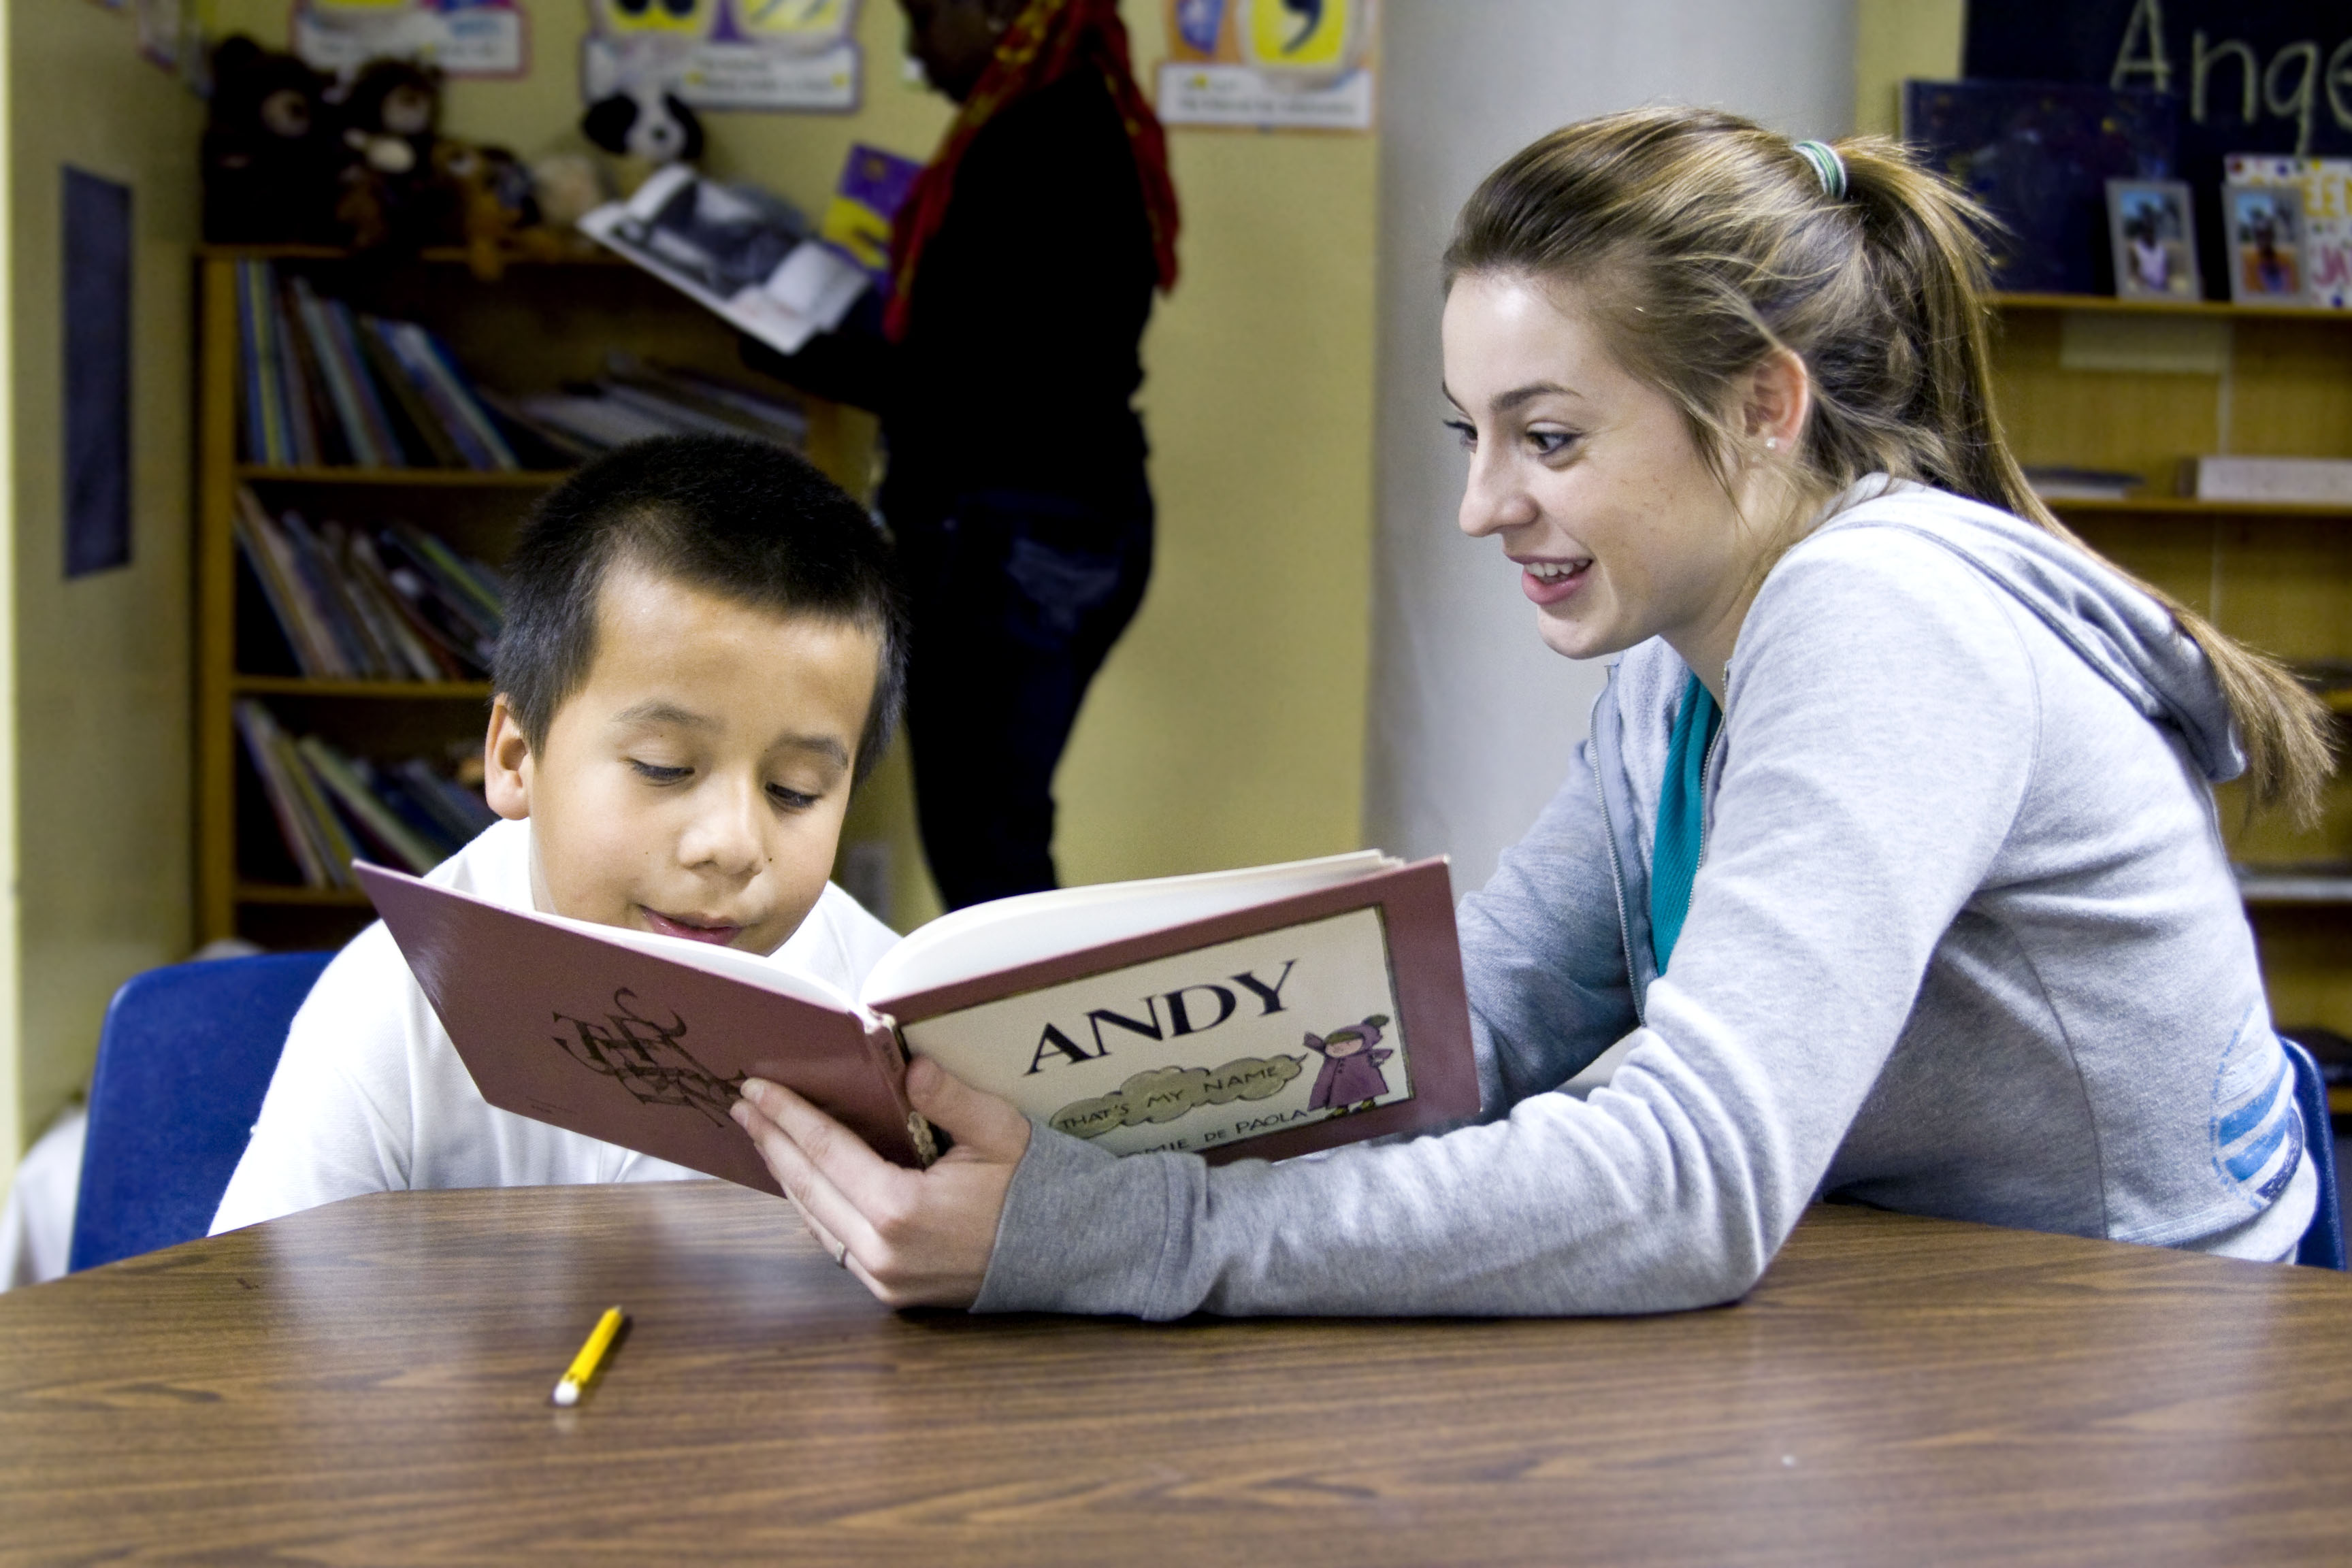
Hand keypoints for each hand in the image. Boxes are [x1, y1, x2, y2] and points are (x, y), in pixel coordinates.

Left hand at [731, 1056, 1031, 1308]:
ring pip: (815, 1221)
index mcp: (901, 1210)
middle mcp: (882, 1252)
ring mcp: (884, 1279)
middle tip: (745, 1106)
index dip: (788, 1116)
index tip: (757, 1089)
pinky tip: (804, 1184)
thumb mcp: (1000, 1132)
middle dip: (773, 1142)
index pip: (826, 1151)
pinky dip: (815, 1209)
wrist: (1068, 1257)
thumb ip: (950, 1098)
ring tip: (766, 1139)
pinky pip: (837, 1245)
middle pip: (808, 1187)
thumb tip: (910, 1067)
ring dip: (788, 1177)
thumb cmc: (1035, 1191)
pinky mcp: (892, 1292)